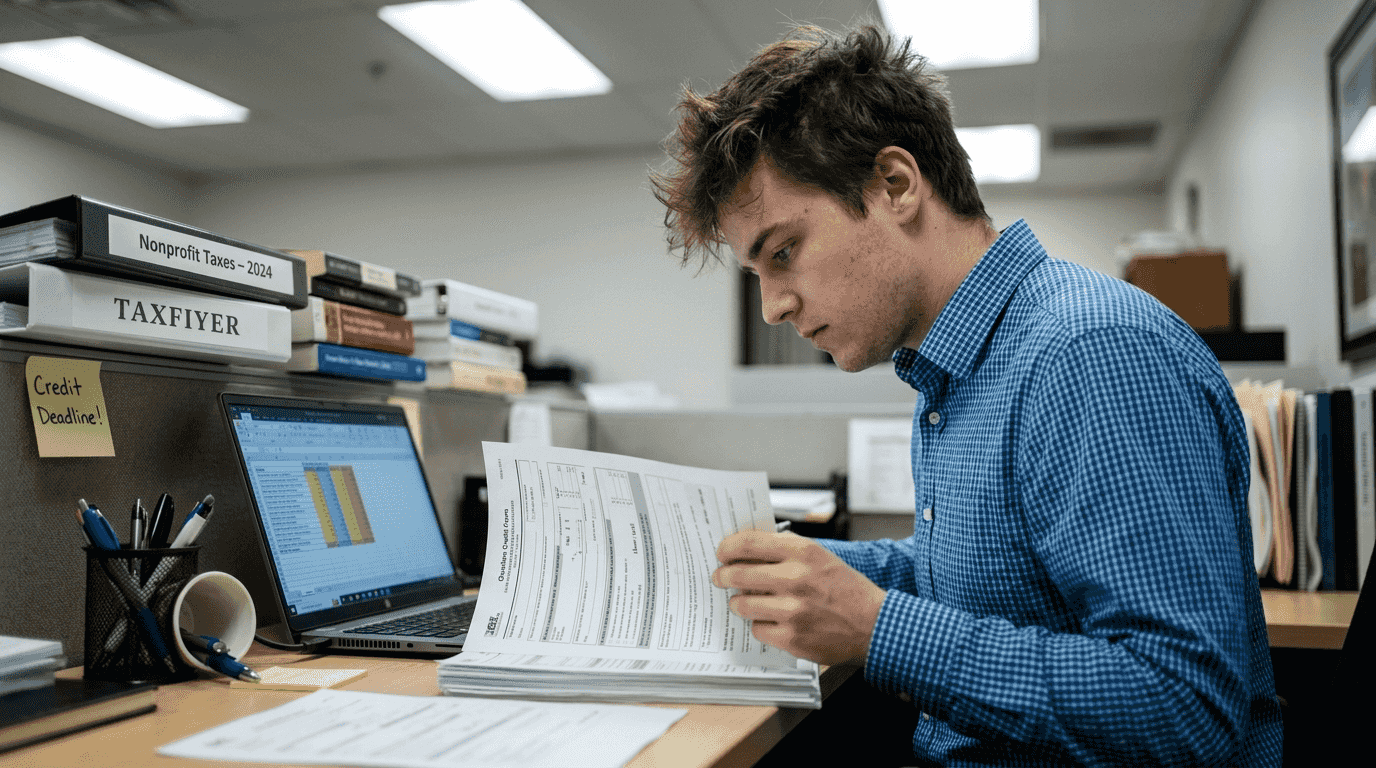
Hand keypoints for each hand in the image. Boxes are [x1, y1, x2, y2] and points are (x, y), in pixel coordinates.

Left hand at [713, 530, 885, 664]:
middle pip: (738, 575)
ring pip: (742, 605)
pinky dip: (760, 625)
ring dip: (738, 603)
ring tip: (744, 602)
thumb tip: (748, 548)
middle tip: (720, 578)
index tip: (722, 552)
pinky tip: (770, 621)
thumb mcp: (820, 557)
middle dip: (723, 576)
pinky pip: (757, 629)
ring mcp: (793, 611)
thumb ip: (786, 549)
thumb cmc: (845, 589)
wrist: (873, 624)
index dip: (727, 547)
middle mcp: (796, 579)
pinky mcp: (792, 638)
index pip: (748, 543)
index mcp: (802, 553)